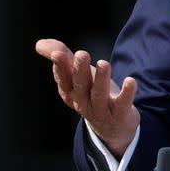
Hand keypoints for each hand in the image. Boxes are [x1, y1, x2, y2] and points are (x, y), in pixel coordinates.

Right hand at [35, 38, 139, 158]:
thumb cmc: (91, 94)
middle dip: (80, 70)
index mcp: (71, 93)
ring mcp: (101, 110)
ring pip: (99, 94)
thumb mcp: (77, 76)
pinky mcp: (119, 114)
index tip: (58, 53)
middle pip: (80, 86)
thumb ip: (62, 58)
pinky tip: (130, 81)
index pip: (63, 79)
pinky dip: (127, 93)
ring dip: (101, 79)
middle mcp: (83, 102)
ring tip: (103, 63)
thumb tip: (39, 43)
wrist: (112, 127)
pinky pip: (123, 104)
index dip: (60, 67)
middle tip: (81, 54)